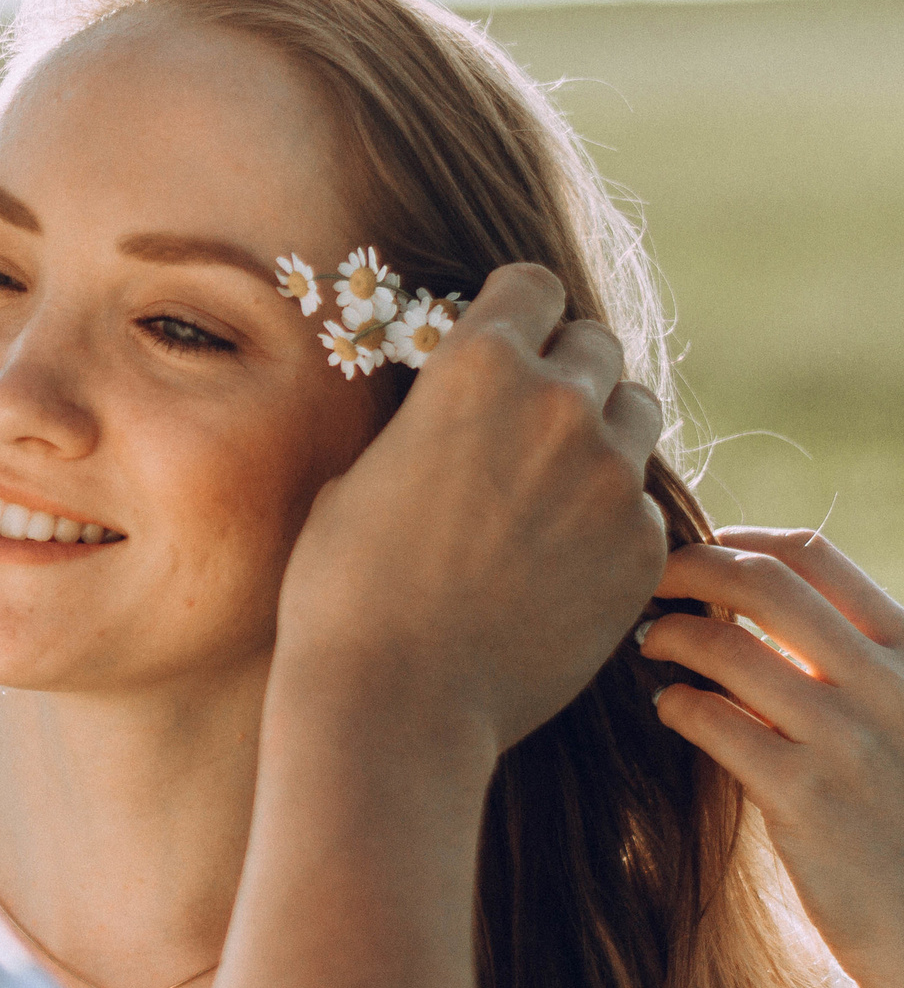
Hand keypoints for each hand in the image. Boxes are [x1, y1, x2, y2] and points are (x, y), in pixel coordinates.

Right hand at [277, 264, 668, 765]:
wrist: (395, 701)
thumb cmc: (345, 588)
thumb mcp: (361, 474)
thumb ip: (430, 422)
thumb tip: (454, 411)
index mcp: (476, 367)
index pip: (534, 286)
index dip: (515, 312)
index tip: (504, 341)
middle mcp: (559, 405)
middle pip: (597, 344)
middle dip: (565, 371)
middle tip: (526, 423)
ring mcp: (612, 478)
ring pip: (636, 416)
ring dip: (600, 437)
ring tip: (546, 491)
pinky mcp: (643, 548)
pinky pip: (640, 506)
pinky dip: (607, 522)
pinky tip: (553, 564)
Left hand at [641, 528, 903, 987]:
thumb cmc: (903, 811)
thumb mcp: (900, 715)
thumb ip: (844, 661)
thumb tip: (748, 598)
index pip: (814, 558)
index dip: (738, 540)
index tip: (696, 549)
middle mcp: (888, 686)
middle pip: (761, 584)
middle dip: (686, 569)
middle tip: (647, 584)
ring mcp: (847, 741)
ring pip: (727, 647)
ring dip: (669, 633)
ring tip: (648, 642)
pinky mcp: (804, 797)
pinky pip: (712, 721)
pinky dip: (675, 701)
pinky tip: (668, 707)